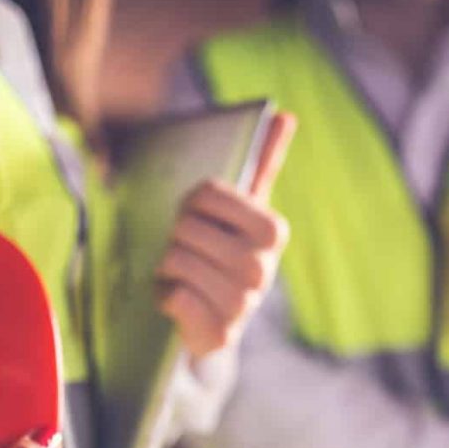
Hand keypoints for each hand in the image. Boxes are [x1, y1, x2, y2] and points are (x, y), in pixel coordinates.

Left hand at [157, 113, 294, 358]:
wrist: (216, 323)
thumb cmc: (225, 255)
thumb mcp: (244, 210)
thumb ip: (263, 162)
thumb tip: (283, 114)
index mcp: (274, 231)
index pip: (206, 193)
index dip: (191, 203)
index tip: (199, 217)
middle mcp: (263, 269)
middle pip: (185, 227)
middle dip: (177, 237)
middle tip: (190, 252)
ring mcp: (243, 305)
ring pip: (174, 260)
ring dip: (167, 267)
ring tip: (184, 277)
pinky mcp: (218, 334)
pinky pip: (172, 297)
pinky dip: (165, 296)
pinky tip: (180, 302)